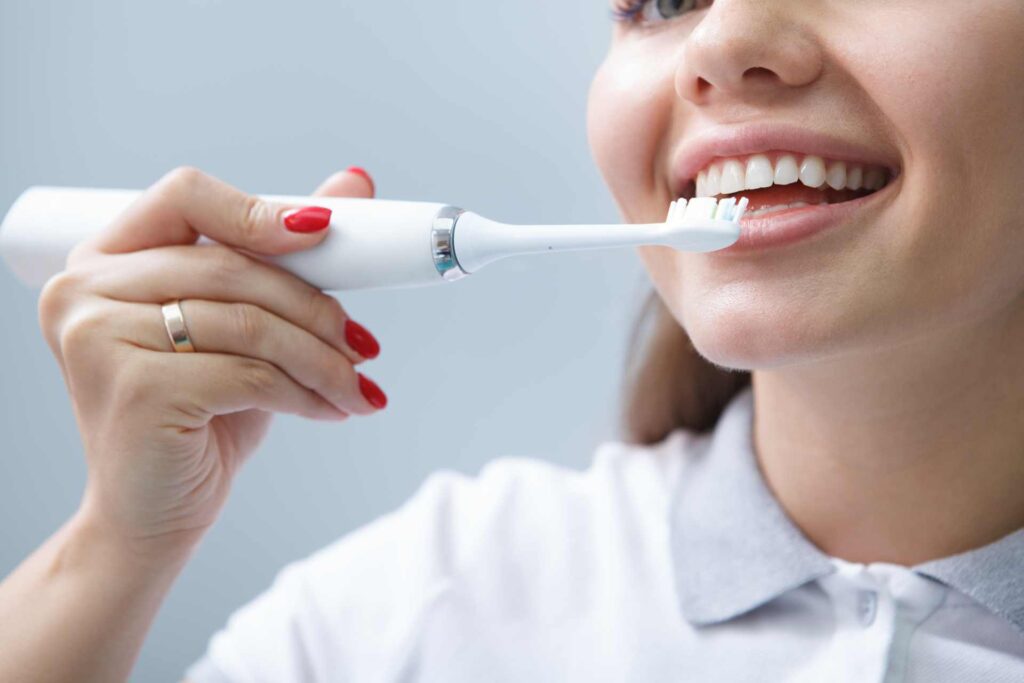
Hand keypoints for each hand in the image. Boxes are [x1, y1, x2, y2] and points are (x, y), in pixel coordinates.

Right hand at [37, 167, 384, 558]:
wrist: (150, 514)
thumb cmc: (196, 415)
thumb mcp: (239, 328)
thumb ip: (283, 256)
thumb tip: (354, 182)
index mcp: (104, 260)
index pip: (186, 195)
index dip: (260, 210)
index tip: (325, 234)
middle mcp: (85, 290)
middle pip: (232, 266)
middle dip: (314, 308)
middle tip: (363, 344)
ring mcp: (100, 339)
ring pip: (249, 324)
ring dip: (322, 359)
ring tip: (356, 386)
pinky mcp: (135, 390)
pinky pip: (250, 375)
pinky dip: (306, 393)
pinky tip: (331, 410)